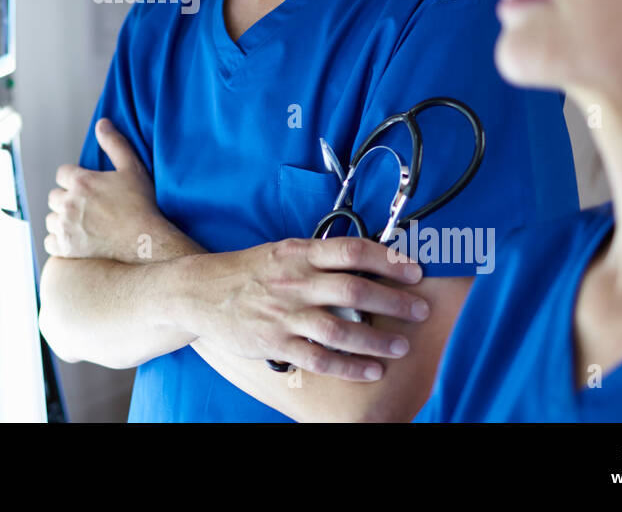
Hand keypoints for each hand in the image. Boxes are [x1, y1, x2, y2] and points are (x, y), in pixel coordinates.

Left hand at [46, 118, 186, 263]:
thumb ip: (114, 143)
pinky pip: (49, 242)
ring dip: (61, 220)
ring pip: (51, 219)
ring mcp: (65, 227)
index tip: (87, 187)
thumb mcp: (132, 168)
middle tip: (86, 206)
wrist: (146, 242)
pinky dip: (58, 241)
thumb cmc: (142, 205)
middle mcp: (68, 203)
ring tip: (81, 224)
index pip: (62, 174)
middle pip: (54, 196)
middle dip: (67, 198)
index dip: (74, 179)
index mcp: (81, 182)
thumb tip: (101, 123)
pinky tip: (74, 240)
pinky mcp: (66, 248)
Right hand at [179, 236, 430, 381]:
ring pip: (340, 330)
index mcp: (300, 252)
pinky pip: (319, 358)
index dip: (388, 261)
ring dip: (377, 341)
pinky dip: (349, 366)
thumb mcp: (284, 251)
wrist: (201, 291)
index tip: (414, 271)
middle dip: (394, 302)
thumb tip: (367, 260)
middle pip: (354, 291)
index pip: (352, 251)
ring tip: (400, 346)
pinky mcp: (276, 342)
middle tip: (420, 311)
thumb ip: (320, 257)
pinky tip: (370, 370)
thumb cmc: (248, 271)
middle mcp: (295, 281)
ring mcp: (285, 313)